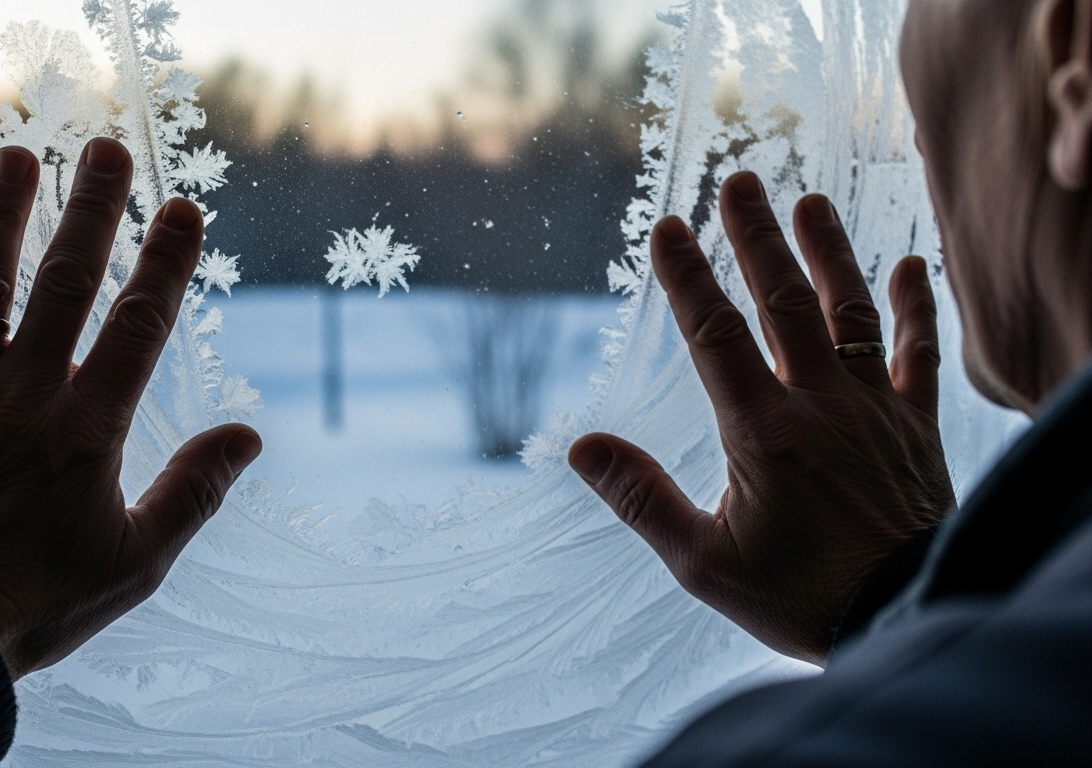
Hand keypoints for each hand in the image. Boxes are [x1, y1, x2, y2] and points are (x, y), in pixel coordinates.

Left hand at [0, 138, 261, 677]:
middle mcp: (24, 391)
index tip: (183, 207)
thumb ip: (193, 492)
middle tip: (105, 147)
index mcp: (89, 427)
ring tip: (19, 154)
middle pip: (64, 282)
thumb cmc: (38, 604)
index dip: (165, 261)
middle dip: (91, 211)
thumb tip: (249, 435)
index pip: (139, 324)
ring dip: (3, 216)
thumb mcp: (137, 561)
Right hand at [569, 172, 952, 664]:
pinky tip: (910, 263)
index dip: (689, 277)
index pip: (716, 335)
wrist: (906, 616)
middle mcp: (821, 404)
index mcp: (762, 431)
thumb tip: (580, 447)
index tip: (669, 226)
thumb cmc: (800, 597)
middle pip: (784, 302)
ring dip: (829, 253)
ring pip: (850, 312)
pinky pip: (920, 354)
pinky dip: (916, 307)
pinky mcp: (917, 427)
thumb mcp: (703, 561)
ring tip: (809, 202)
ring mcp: (875, 409)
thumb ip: (641, 498)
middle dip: (757, 238)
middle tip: (740, 181)